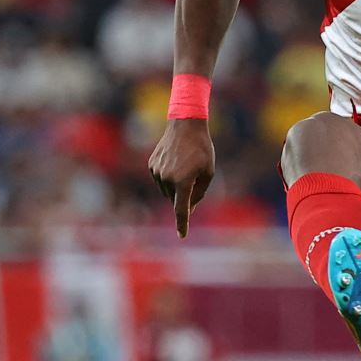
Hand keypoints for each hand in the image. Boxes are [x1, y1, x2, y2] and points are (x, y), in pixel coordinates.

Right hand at [148, 118, 214, 236]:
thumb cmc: (201, 149)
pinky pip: (161, 179)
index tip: (181, 235)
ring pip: (168, 190)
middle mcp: (167, 179)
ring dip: (177, 185)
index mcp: (183, 182)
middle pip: (176, 198)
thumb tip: (189, 207)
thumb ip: (199, 193)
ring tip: (185, 165)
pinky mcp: (152, 165)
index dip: (182, 223)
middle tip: (195, 175)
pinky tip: (176, 160)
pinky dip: (169, 176)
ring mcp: (157, 172)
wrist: (185, 125)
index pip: (181, 209)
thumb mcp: (208, 172)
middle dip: (186, 193)